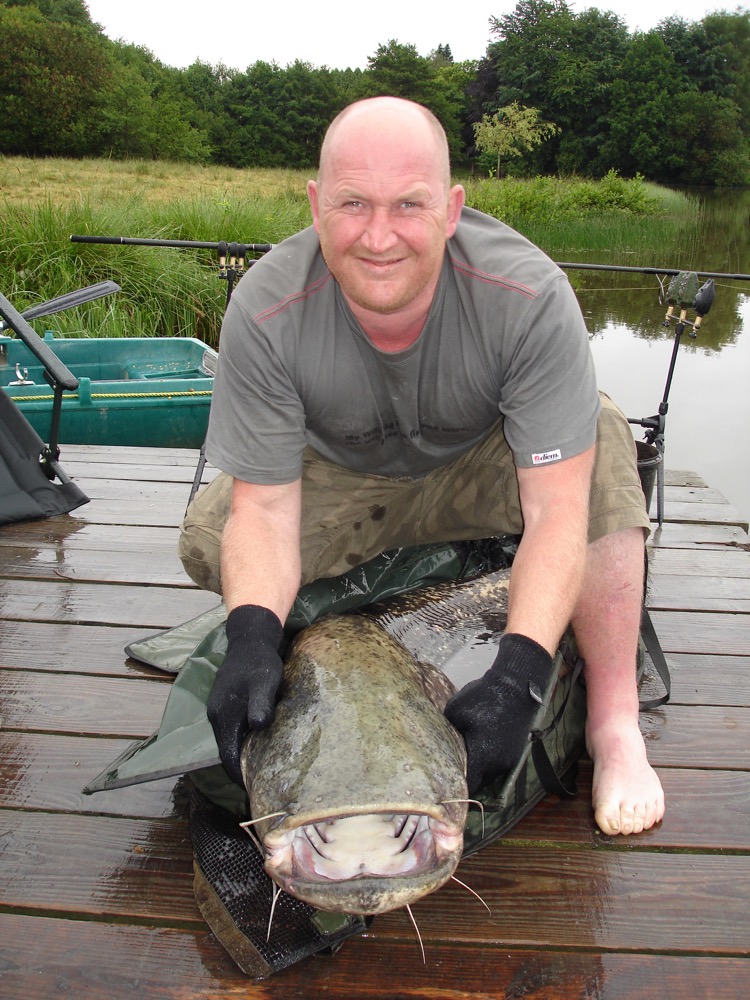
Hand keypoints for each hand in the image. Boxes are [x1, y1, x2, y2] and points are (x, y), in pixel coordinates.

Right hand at [207, 604, 284, 784]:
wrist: (250, 639)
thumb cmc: (259, 662)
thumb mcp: (265, 682)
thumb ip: (260, 704)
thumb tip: (257, 726)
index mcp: (224, 716)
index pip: (228, 756)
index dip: (240, 775)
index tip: (256, 788)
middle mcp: (217, 716)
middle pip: (228, 751)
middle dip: (242, 768)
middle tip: (264, 780)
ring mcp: (219, 710)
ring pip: (230, 740)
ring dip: (244, 753)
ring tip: (264, 766)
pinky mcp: (225, 704)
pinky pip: (233, 730)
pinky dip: (244, 740)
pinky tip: (260, 742)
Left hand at [444, 632, 552, 795]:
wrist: (515, 687)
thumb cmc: (483, 698)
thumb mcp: (455, 711)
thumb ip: (447, 731)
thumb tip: (441, 742)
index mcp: (482, 758)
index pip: (467, 784)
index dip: (454, 786)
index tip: (442, 783)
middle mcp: (497, 765)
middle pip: (478, 783)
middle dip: (465, 779)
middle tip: (449, 772)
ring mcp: (509, 760)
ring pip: (489, 775)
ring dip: (477, 771)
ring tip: (462, 761)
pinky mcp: (515, 752)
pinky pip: (497, 765)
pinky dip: (487, 762)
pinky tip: (478, 751)